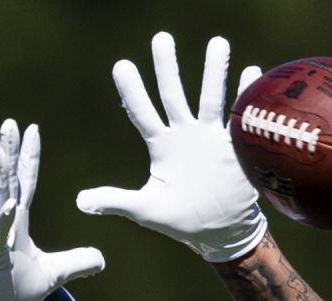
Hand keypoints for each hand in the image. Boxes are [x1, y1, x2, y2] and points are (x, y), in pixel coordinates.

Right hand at [0, 119, 105, 300]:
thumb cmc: (15, 291)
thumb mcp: (56, 273)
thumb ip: (77, 262)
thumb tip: (101, 259)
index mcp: (18, 222)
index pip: (25, 182)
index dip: (29, 157)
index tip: (33, 129)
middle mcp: (3, 223)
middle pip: (8, 180)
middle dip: (10, 151)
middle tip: (10, 122)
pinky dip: (3, 220)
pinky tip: (8, 204)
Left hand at [76, 32, 267, 262]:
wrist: (223, 231)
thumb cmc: (182, 219)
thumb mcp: (147, 210)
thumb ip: (117, 201)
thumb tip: (79, 202)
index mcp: (161, 146)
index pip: (142, 113)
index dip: (132, 91)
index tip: (121, 65)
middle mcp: (185, 134)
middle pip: (173, 94)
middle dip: (167, 67)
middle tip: (161, 38)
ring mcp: (211, 137)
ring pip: (211, 97)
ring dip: (214, 71)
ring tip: (217, 42)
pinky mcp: (235, 146)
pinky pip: (240, 116)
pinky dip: (246, 95)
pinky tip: (251, 73)